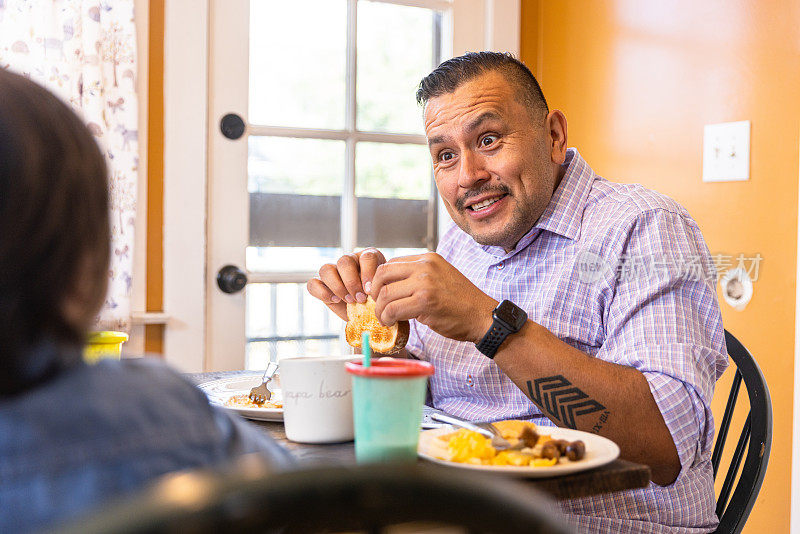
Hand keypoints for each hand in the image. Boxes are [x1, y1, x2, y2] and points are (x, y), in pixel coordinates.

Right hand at [306, 248, 385, 320]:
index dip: (368, 272)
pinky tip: (334, 300)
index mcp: (369, 258)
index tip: (370, 290)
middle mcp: (350, 261)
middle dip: (351, 282)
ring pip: (326, 269)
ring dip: (337, 286)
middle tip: (360, 299)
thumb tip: (378, 291)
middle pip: (344, 261)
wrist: (369, 314)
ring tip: (349, 301)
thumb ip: (382, 288)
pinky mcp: (321, 285)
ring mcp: (333, 271)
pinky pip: (313, 283)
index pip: (367, 257)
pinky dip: (322, 292)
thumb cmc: (379, 301)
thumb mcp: (385, 292)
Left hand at [370, 252, 497, 343]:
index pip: (390, 263)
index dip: (380, 281)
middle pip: (382, 274)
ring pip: (384, 294)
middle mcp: (425, 266)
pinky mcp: (425, 301)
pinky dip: (387, 318)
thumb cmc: (461, 302)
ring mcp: (425, 283)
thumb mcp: (440, 278)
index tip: (380, 295)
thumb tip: (390, 285)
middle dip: (374, 292)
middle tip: (379, 306)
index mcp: (428, 258)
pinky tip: (391, 323)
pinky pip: (393, 309)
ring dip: (380, 310)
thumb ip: (418, 276)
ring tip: (385, 319)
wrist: (482, 316)